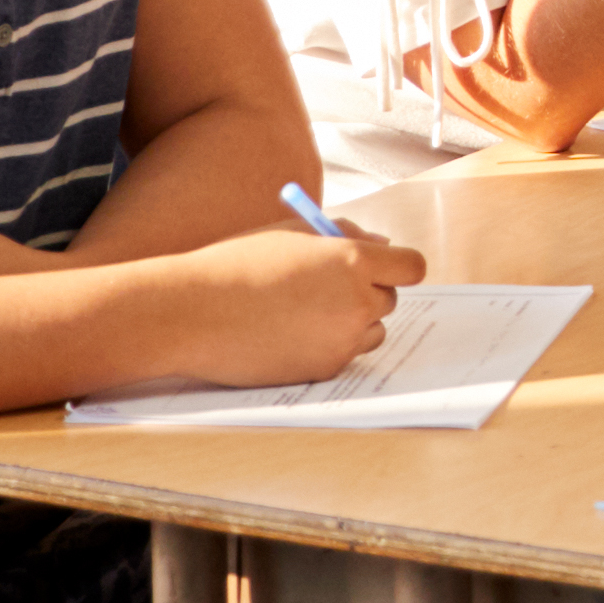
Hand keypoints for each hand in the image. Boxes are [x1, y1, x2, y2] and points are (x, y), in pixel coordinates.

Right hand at [166, 225, 424, 389]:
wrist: (192, 313)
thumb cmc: (237, 264)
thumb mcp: (293, 233)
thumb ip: (343, 234)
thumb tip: (381, 242)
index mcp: (353, 261)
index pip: (411, 267)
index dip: (398, 265)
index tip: (383, 267)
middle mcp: (356, 303)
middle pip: (390, 299)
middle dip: (367, 291)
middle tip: (325, 287)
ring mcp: (341, 341)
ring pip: (371, 331)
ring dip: (352, 321)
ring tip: (304, 311)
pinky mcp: (323, 369)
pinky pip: (343, 355)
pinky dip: (327, 345)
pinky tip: (289, 333)